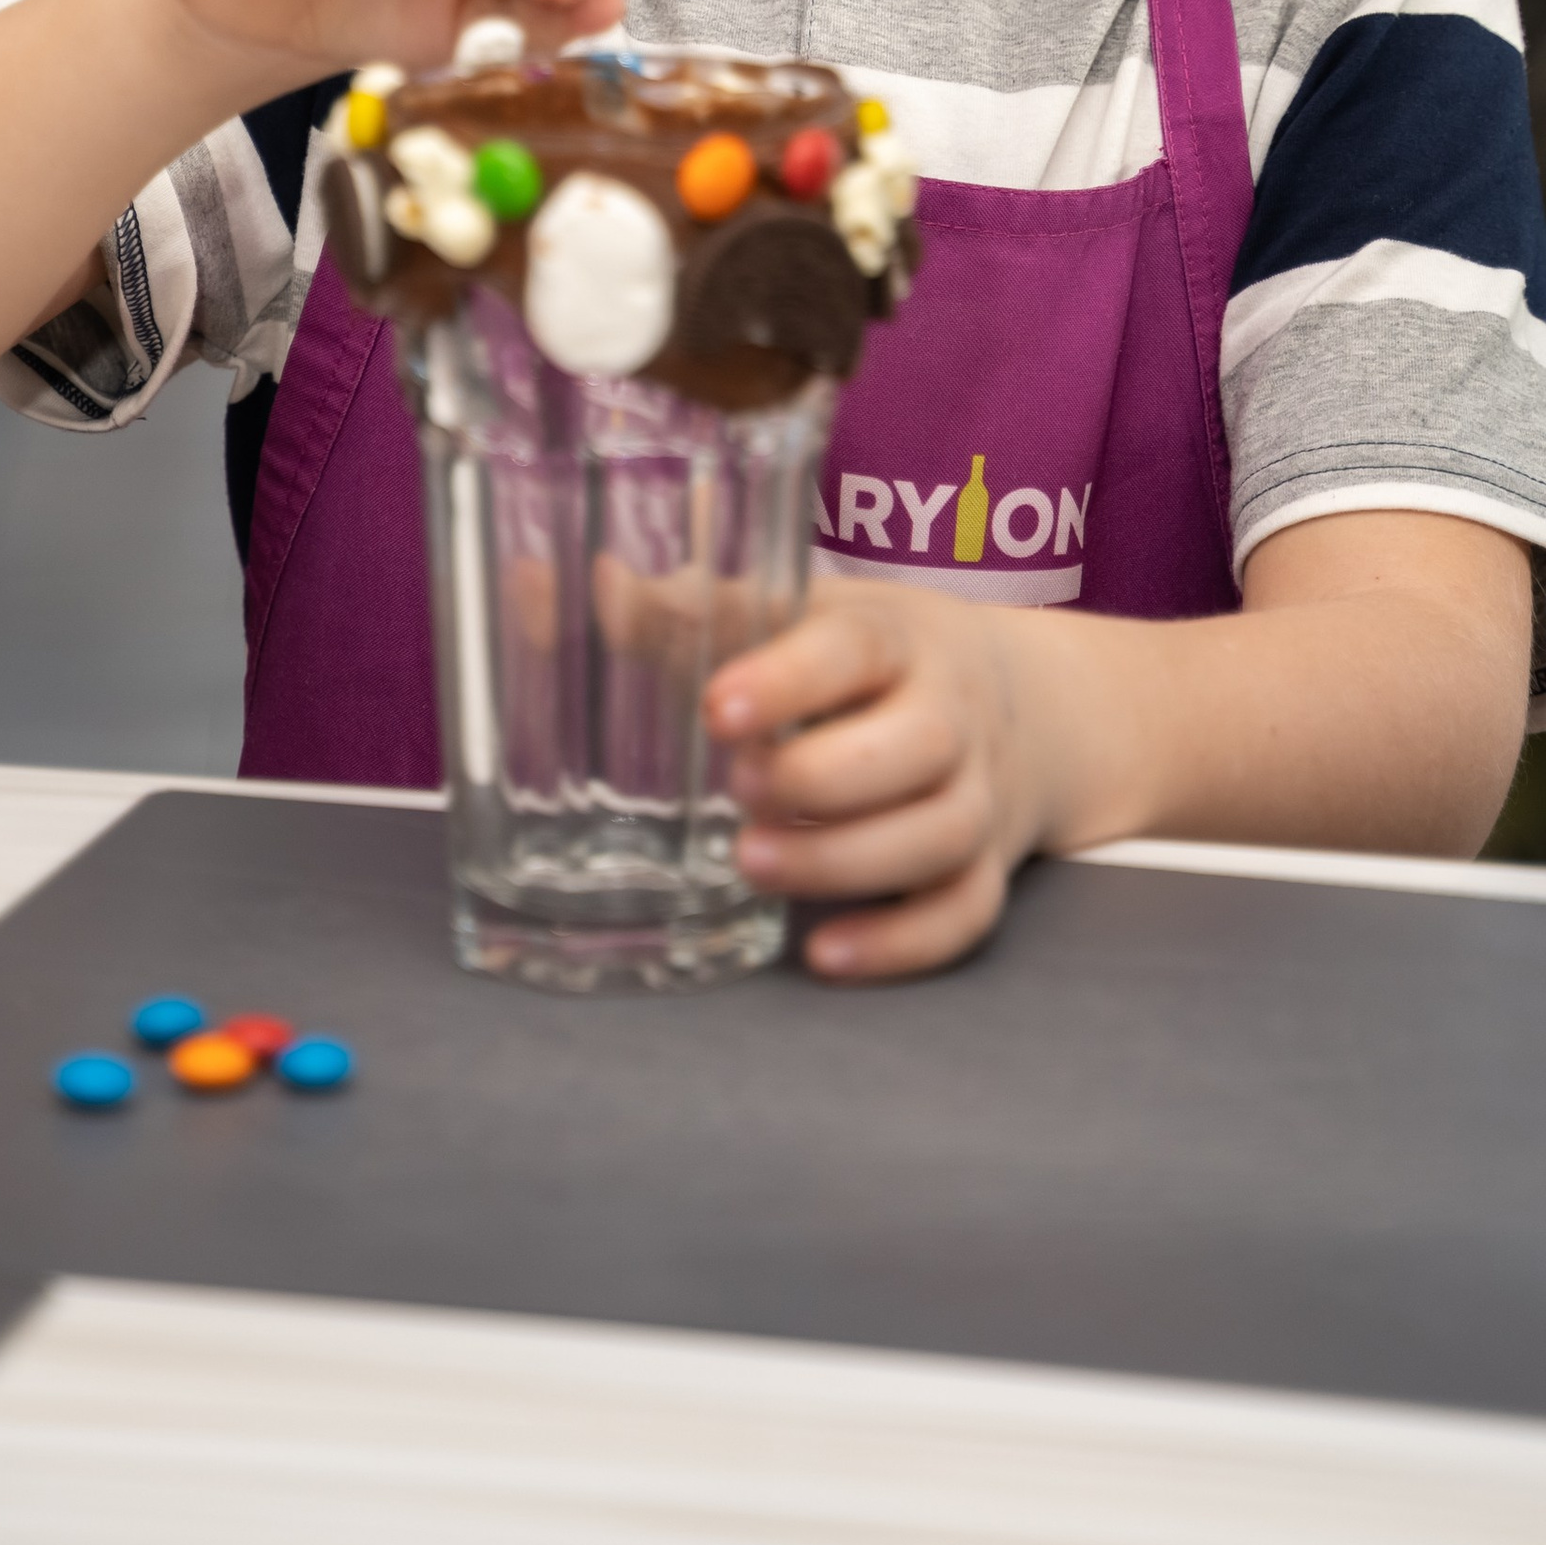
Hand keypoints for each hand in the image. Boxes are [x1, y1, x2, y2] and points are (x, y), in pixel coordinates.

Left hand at [706, 584, 1059, 982]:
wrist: (1004, 697)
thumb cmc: (854, 657)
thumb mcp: (784, 615)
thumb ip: (671, 613)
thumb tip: (541, 591)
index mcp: (894, 637)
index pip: (857, 648)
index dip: (792, 679)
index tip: (717, 709)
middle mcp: (951, 712)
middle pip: (918, 745)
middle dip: (822, 778)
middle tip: (735, 789)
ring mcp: (978, 794)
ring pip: (939, 835)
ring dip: (844, 861)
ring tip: (749, 866)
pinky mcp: (985, 868)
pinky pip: (962, 916)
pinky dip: (898, 943)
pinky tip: (822, 953)